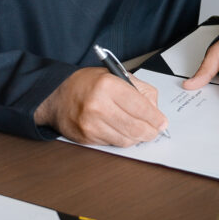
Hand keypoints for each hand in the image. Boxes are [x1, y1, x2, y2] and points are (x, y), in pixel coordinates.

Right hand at [34, 67, 168, 146]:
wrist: (57, 96)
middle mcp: (98, 105)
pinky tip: (121, 131)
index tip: (162, 122)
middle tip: (154, 130)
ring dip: (137, 137)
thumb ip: (139, 90)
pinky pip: (114, 144)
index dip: (155, 118)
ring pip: (126, 140)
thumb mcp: (115, 76)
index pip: (141, 107)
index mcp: (108, 85)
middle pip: (135, 127)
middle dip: (150, 132)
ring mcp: (91, 124)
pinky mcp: (87, 138)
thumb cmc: (88, 84)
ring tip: (139, 130)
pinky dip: (122, 139)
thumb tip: (156, 111)